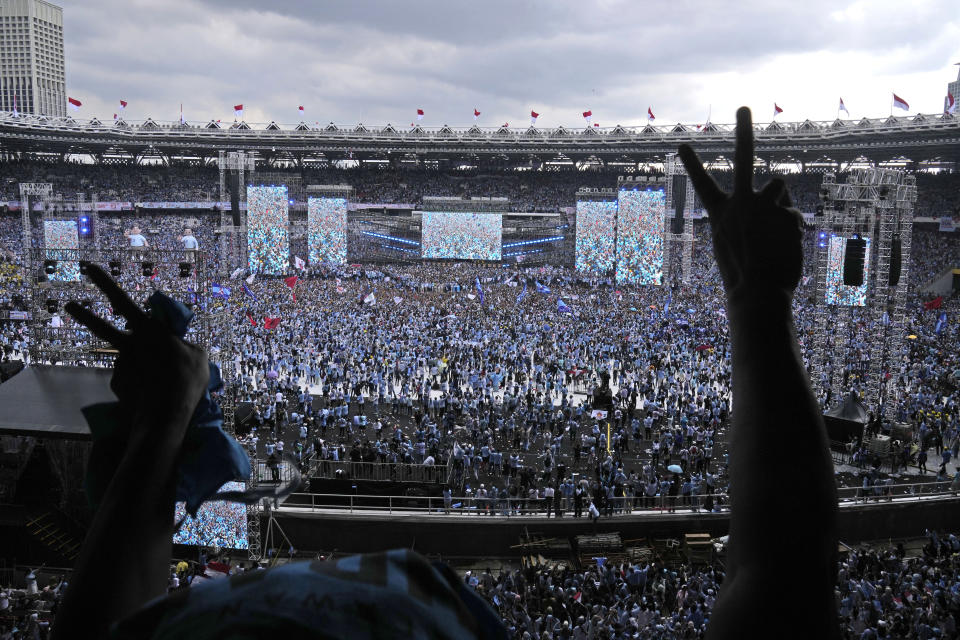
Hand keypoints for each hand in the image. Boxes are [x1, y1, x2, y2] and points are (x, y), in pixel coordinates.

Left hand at [65, 264, 208, 438]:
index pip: (121, 300)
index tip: (88, 268)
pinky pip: (130, 379)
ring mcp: (120, 364)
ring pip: (129, 360)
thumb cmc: (187, 379)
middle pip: (102, 327)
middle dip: (84, 315)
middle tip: (69, 305)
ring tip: (158, 381)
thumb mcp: (199, 355)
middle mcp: (129, 344)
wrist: (165, 414)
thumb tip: (179, 346)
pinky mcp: (116, 383)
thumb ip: (186, 345)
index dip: (103, 282)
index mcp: (150, 330)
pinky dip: (141, 385)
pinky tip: (153, 395)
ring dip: (142, 370)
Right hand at [678, 107, 802, 302]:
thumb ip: (752, 211)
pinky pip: (793, 216)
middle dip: (743, 130)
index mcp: (720, 213)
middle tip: (742, 107)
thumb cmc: (744, 273)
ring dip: (778, 206)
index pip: (702, 183)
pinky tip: (784, 249)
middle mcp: (740, 202)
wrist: (758, 293)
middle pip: (744, 158)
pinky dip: (792, 232)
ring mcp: (763, 206)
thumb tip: (779, 185)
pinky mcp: (785, 213)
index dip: (692, 163)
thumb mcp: (737, 241)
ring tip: (772, 236)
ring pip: (778, 189)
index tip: (682, 144)